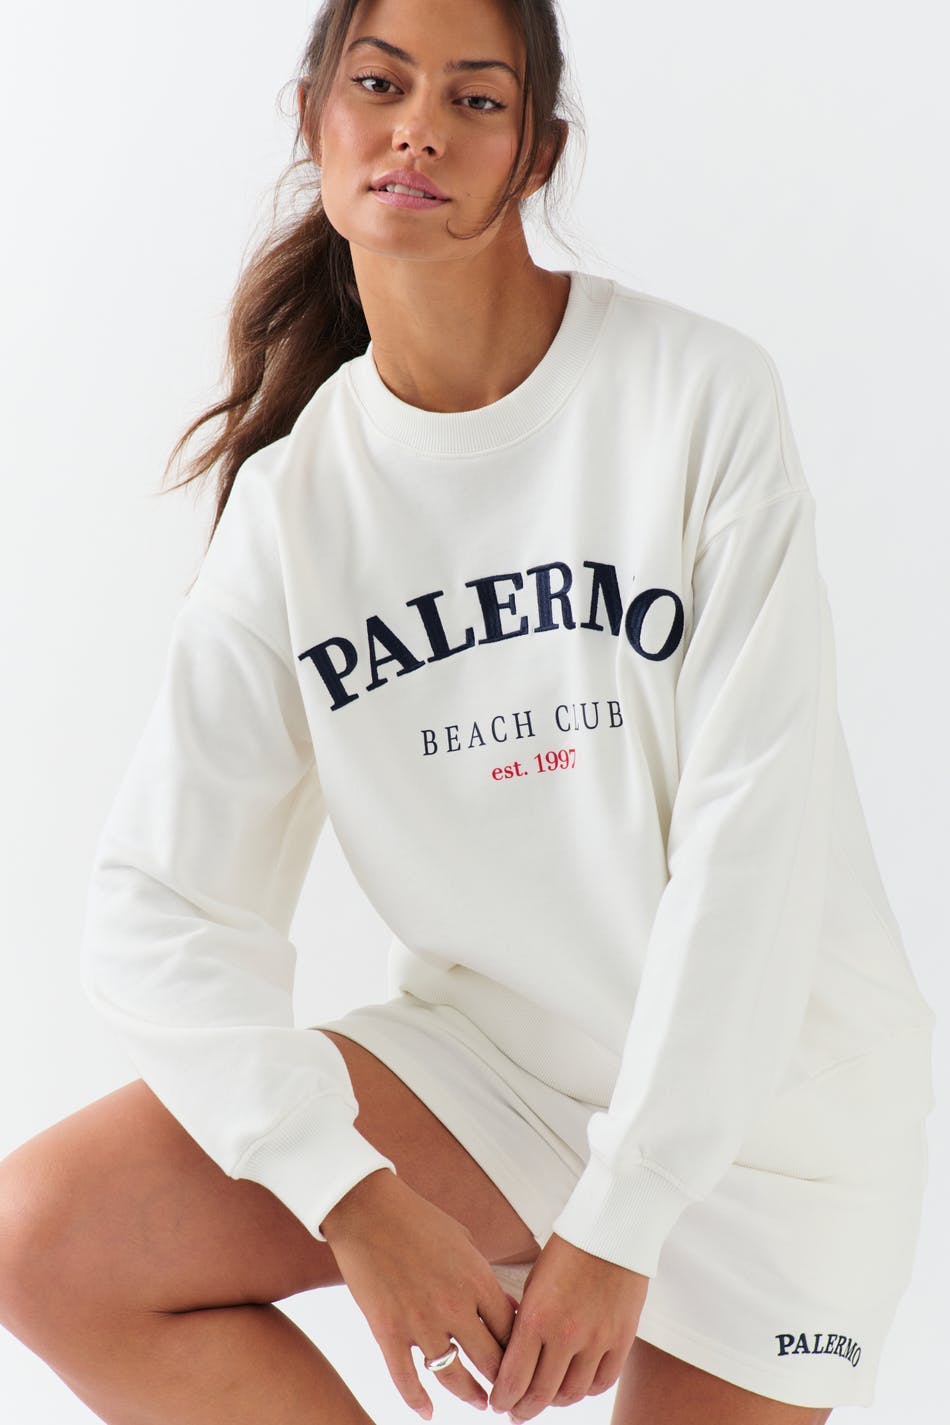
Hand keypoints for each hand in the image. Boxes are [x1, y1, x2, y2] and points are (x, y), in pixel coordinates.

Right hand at [321, 1169, 518, 1418]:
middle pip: (490, 1360)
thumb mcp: (464, 1240)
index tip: (520, 1360)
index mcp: (477, 1280)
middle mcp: (454, 1306)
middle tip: (505, 1391)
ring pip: (453, 1377)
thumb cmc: (418, 1219)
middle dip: (501, 1381)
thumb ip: (483, 1276)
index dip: (519, 1350)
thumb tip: (504, 1308)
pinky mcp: (388, 1333)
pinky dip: (418, 1401)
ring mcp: (421, 1323)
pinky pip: (406, 1380)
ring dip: (470, 1395)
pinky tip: (427, 1412)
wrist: (368, 1210)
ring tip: (479, 1402)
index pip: (511, 1331)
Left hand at [488, 1232, 648, 1419]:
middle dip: (523, 1408)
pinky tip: (575, 1385)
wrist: (612, 1229)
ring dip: (554, 1402)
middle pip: (541, 1395)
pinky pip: (602, 1382)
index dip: (503, 1398)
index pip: (514, 1378)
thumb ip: (525, 1323)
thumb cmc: (567, 1251)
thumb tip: (513, 1359)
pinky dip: (586, 1390)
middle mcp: (566, 1334)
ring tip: (545, 1399)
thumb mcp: (534, 1284)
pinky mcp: (622, 1339)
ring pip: (572, 1394)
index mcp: (537, 1317)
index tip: (498, 1403)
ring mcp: (597, 1339)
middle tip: (516, 1411)